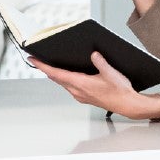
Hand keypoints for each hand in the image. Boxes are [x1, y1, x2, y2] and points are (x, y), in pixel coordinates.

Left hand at [29, 52, 159, 119]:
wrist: (127, 105)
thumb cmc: (120, 92)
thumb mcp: (110, 72)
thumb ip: (100, 62)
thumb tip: (93, 54)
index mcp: (81, 84)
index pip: (56, 73)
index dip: (42, 66)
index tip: (32, 59)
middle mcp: (77, 91)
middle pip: (56, 78)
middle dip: (46, 68)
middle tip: (38, 59)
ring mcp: (80, 95)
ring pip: (63, 83)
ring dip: (56, 74)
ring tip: (50, 64)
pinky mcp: (85, 97)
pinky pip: (70, 86)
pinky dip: (65, 79)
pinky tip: (68, 74)